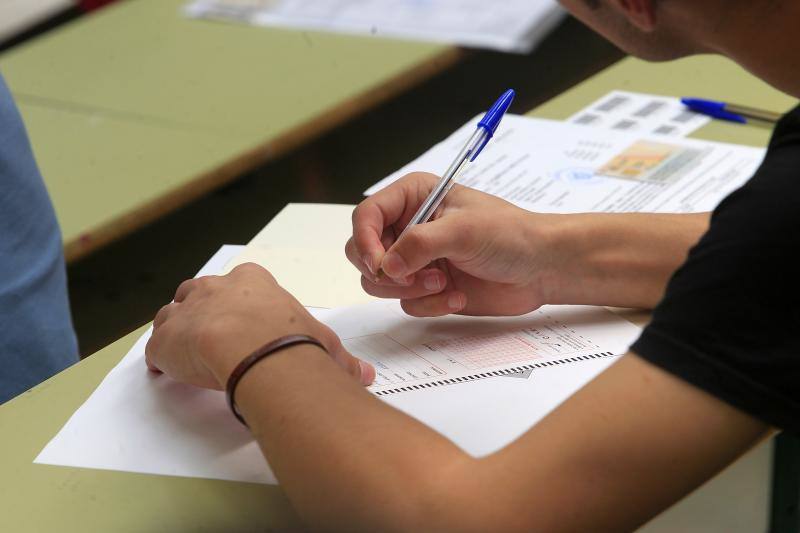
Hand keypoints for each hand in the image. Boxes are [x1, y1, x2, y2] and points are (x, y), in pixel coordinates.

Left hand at [145, 263, 374, 388]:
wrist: (254, 349)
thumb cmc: (291, 337)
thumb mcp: (323, 342)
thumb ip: (340, 359)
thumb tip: (364, 375)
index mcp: (252, 281)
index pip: (238, 283)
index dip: (237, 303)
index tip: (242, 320)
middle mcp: (215, 287)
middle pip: (198, 292)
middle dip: (201, 311)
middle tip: (211, 336)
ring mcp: (186, 311)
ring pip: (171, 315)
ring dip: (177, 332)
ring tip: (186, 354)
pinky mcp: (165, 340)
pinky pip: (156, 349)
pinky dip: (161, 361)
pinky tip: (168, 374)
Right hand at [345, 172, 561, 316]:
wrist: (541, 268)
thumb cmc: (510, 234)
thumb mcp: (463, 230)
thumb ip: (419, 244)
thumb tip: (386, 266)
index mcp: (413, 197)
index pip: (366, 215)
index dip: (365, 241)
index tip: (379, 264)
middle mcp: (409, 226)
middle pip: (363, 252)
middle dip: (385, 271)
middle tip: (413, 276)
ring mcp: (416, 259)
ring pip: (380, 282)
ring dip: (409, 289)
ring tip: (442, 284)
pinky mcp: (427, 287)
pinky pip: (406, 303)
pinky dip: (430, 304)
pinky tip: (458, 295)